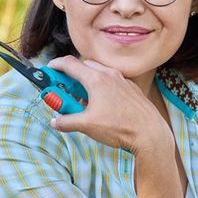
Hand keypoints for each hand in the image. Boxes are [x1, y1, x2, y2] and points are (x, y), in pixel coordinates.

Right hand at [45, 56, 171, 154]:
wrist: (150, 133)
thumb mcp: (87, 126)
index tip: (48, 71)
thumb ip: (66, 122)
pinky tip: (101, 105)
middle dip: (71, 76)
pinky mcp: (131, 89)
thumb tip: (55, 121)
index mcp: (96, 79)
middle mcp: (109, 75)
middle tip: (63, 90)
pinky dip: (101, 87)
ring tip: (82, 101)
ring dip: (86, 82)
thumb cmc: (119, 128)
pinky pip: (111, 81)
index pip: (69, 64)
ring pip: (99, 73)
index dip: (55, 66)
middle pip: (84, 66)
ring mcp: (122, 80)